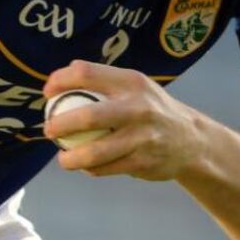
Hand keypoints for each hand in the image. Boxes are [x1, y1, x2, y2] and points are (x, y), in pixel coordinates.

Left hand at [42, 60, 206, 180]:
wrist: (191, 140)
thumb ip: (105, 79)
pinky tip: (85, 166)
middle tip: (48, 129)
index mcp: (131, 82)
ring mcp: (141, 137)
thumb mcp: (137, 85)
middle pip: (88, 116)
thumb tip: (67, 71)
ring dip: (70, 158)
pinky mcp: (142, 162)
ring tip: (62, 158)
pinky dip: (90, 169)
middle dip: (60, 124)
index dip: (60, 81)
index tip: (47, 92)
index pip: (87, 73)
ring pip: (94, 152)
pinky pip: (105, 168)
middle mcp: (138, 107)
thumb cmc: (153, 108)